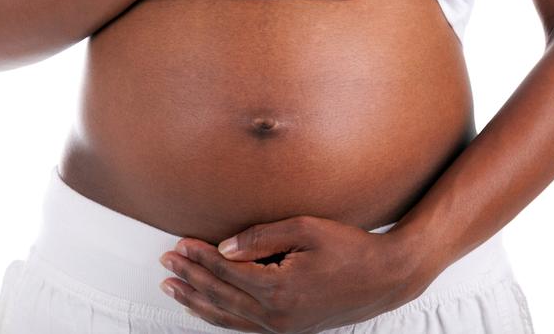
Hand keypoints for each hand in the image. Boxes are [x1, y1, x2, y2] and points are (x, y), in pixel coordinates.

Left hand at [158, 215, 437, 332]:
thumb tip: (225, 247)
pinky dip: (220, 318)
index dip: (200, 256)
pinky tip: (206, 310)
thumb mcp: (307, 230)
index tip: (180, 243)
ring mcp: (284, 326)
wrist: (387, 277)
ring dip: (198, 301)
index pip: (226, 271)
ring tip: (173, 288)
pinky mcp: (291, 329)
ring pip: (228, 316)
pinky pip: (245, 327)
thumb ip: (262, 237)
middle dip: (191, 276)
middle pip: (221, 294)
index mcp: (279, 288)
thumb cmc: (351, 248)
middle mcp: (278, 314)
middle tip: (166, 262)